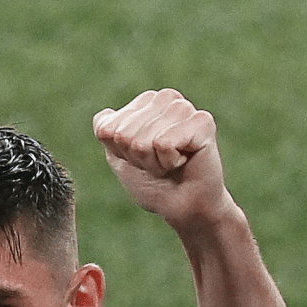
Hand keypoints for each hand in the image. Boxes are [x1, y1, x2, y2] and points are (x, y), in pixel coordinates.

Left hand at [93, 89, 233, 229]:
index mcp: (145, 102)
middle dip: (138, 158)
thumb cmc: (154, 183)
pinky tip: (183, 161)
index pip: (108, 128)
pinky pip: (163, 144)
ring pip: (143, 139)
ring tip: (171, 164)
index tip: (143, 159)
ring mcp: (184, 107)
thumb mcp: (121, 158)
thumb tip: (104, 115)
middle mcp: (165, 98)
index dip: (121, 153)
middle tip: (159, 164)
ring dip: (153, 162)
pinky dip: (168, 162)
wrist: (183, 207)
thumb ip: (108, 133)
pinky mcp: (202, 121)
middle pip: (124, 134)